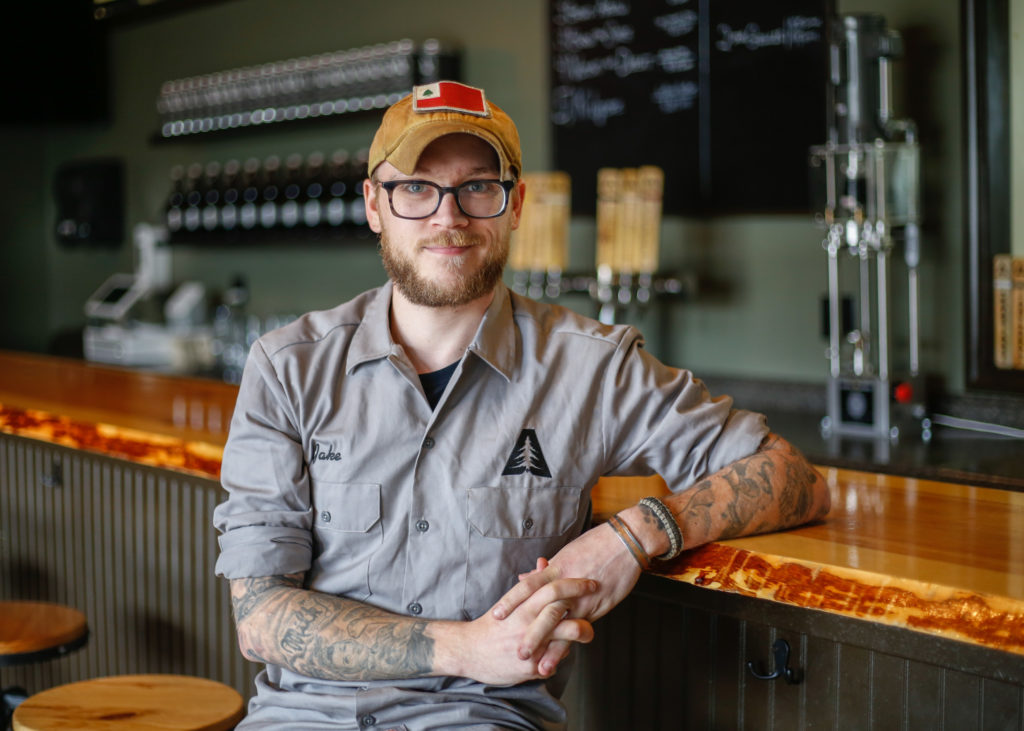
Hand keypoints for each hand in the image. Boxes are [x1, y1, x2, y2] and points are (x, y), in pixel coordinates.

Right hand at [436, 574, 596, 685]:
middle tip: (598, 599)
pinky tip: (563, 653)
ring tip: (589, 631)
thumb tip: (544, 563)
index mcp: (522, 605)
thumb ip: (530, 584)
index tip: (590, 581)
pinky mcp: (530, 667)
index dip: (575, 584)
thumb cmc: (492, 625)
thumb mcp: (510, 601)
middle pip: (561, 609)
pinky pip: (554, 661)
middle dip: (583, 604)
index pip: (553, 588)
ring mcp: (530, 645)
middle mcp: (526, 623)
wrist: (468, 650)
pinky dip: (560, 656)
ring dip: (581, 633)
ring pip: (564, 637)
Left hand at [490, 521, 642, 657]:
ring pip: (560, 624)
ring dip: (548, 646)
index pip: (528, 587)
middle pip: (541, 610)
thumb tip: (524, 577)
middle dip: (528, 632)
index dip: (511, 601)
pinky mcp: (598, 606)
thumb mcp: (568, 554)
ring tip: (536, 665)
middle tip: (513, 649)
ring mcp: (582, 597)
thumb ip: (546, 570)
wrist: (627, 541)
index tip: (496, 615)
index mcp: (557, 568)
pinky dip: (568, 643)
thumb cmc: (597, 544)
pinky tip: (561, 658)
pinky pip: (579, 628)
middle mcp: (566, 584)